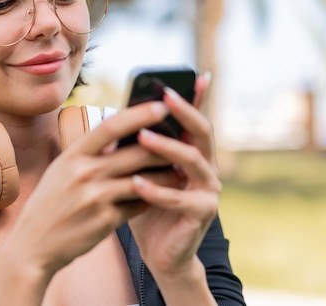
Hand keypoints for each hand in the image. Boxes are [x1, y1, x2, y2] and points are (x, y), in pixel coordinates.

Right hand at [1, 100, 180, 277]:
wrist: (33, 245)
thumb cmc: (49, 203)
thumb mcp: (61, 170)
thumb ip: (89, 153)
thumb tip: (121, 134)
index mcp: (72, 155)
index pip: (110, 126)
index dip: (138, 114)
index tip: (161, 106)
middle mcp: (83, 173)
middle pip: (134, 153)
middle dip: (163, 148)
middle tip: (182, 141)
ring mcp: (95, 198)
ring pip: (143, 180)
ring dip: (165, 176)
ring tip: (180, 170)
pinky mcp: (105, 221)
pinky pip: (138, 205)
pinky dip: (151, 199)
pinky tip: (161, 196)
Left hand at [127, 74, 221, 278]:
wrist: (159, 252)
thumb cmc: (146, 206)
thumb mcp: (140, 171)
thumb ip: (136, 148)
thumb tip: (117, 116)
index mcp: (192, 153)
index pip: (194, 119)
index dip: (196, 97)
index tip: (193, 74)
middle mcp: (206, 167)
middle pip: (201, 131)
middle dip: (184, 111)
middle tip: (165, 96)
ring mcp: (208, 190)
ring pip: (193, 161)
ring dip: (167, 147)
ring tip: (142, 137)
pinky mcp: (203, 213)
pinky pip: (180, 198)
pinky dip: (157, 190)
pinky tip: (136, 183)